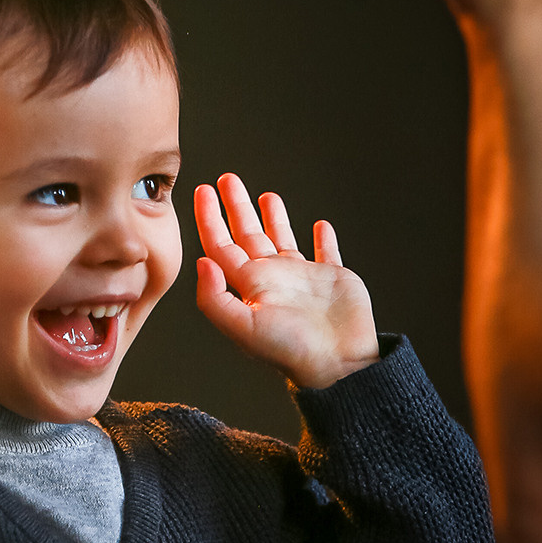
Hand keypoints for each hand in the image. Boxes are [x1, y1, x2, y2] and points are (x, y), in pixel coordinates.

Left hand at [192, 175, 377, 390]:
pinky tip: (320, 226)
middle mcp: (273, 278)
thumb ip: (215, 297)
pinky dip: (324, 239)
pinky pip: (327, 253)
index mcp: (249, 286)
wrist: (339, 362)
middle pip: (248, 235)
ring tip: (267, 195)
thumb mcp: (243, 327)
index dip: (210, 218)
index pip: (221, 245)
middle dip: (236, 207)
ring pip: (283, 239)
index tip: (203, 191)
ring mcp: (303, 278)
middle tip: (227, 180)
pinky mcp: (333, 278)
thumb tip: (202, 262)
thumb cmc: (291, 350)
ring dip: (274, 217)